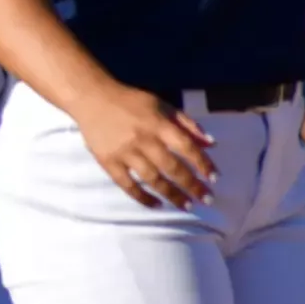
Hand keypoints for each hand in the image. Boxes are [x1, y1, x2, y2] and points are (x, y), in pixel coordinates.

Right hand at [73, 84, 215, 209]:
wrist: (90, 97)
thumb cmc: (130, 101)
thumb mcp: (162, 104)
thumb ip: (187, 123)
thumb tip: (211, 143)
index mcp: (158, 123)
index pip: (186, 147)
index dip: (203, 164)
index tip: (214, 179)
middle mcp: (143, 139)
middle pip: (172, 167)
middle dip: (192, 185)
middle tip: (207, 200)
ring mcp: (125, 152)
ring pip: (152, 179)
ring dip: (171, 194)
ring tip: (186, 206)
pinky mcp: (108, 161)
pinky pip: (127, 184)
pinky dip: (142, 197)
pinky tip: (156, 205)